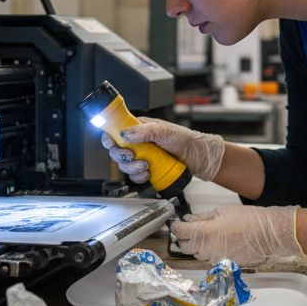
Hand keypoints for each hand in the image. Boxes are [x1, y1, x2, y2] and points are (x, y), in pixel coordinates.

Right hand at [100, 117, 225, 182]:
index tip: (112, 143)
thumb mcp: (163, 131)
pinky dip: (138, 177)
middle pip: (116, 150)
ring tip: (146, 165)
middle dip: (121, 155)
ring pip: (124, 165)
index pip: (115, 131)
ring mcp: (142, 156)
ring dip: (132, 167)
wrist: (197, 156)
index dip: (109, 137)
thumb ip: (144, 131)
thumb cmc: (183, 139)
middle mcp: (138, 142)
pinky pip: (134, 176)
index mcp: (138, 128)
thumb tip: (125, 134)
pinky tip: (148, 173)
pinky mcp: (147, 169)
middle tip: (132, 156)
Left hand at [171, 205, 303, 267]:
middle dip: (183, 238)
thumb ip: (201, 217)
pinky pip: (209, 258)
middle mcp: (208, 248)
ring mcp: (215, 258)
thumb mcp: (222, 212)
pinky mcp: (224, 264)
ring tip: (206, 235)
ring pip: (196, 254)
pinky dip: (209, 251)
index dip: (176, 227)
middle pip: (184, 247)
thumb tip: (188, 219)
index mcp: (205, 232)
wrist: (268, 234)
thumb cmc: (248, 219)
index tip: (177, 223)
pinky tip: (218, 243)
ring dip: (196, 245)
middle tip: (189, 229)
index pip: (180, 232)